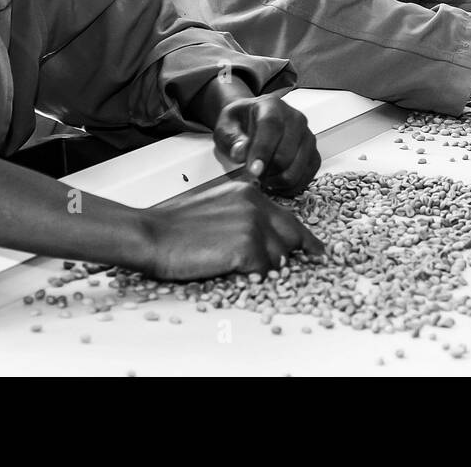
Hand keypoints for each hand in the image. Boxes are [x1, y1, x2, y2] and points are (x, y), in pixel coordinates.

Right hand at [142, 180, 322, 279]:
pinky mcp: (247, 248)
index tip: (318, 251)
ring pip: (279, 258)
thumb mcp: (218, 206)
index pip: (288, 218)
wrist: (152, 235)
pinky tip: (235, 272)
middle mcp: (257, 205)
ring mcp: (254, 226)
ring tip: (242, 269)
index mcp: (250, 193)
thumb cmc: (176, 227)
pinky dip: (254, 277)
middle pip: (293, 236)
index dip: (303, 238)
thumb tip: (268, 239)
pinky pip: (265, 271)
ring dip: (265, 269)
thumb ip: (246, 215)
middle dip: (295, 255)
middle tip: (302, 268)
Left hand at [214, 93, 319, 195]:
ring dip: (278, 181)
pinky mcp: (313, 152)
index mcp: (272, 106)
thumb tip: (241, 154)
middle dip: (267, 171)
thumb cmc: (240, 124)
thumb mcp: (226, 127)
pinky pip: (308, 174)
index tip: (253, 171)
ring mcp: (307, 136)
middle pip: (286, 153)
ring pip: (297, 168)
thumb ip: (232, 140)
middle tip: (253, 175)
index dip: (262, 150)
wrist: (252, 121)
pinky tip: (276, 185)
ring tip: (263, 179)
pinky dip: (291, 186)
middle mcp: (295, 119)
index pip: (271, 126)